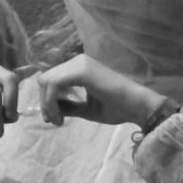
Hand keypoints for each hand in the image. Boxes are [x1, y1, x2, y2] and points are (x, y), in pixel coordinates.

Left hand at [33, 54, 167, 127]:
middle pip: (45, 79)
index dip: (46, 100)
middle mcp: (78, 61)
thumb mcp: (84, 108)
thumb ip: (67, 106)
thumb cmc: (116, 108)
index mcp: (79, 68)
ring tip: (58, 120)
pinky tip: (60, 116)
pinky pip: (54, 84)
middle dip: (45, 103)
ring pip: (46, 81)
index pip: (51, 79)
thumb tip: (47, 110)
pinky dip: (51, 102)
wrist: (137, 106)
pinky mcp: (82, 71)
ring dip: (47, 104)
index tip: (54, 118)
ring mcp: (80, 64)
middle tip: (54, 121)